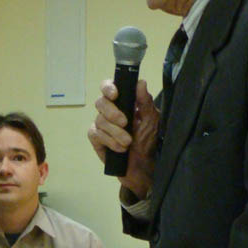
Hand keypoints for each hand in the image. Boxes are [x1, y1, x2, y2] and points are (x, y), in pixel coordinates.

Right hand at [88, 79, 158, 198]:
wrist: (142, 164)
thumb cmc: (147, 139)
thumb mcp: (151, 119)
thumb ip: (145, 101)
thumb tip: (140, 82)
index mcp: (122, 101)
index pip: (108, 86)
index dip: (108, 87)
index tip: (115, 95)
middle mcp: (108, 110)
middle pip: (101, 102)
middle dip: (112, 112)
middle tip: (125, 122)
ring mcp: (100, 124)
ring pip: (100, 120)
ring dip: (116, 132)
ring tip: (128, 142)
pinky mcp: (96, 138)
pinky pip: (96, 134)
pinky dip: (110, 141)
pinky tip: (120, 148)